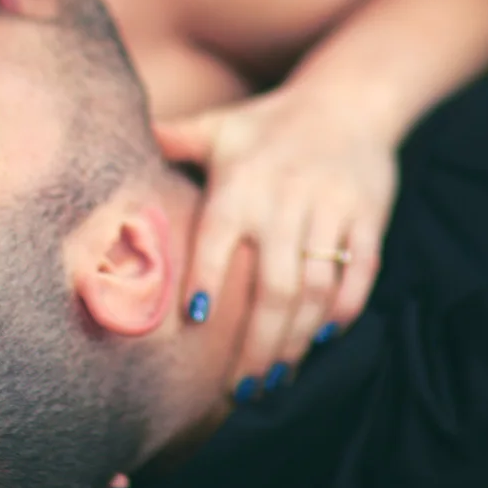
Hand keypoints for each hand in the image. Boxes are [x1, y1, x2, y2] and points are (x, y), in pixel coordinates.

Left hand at [155, 86, 394, 395]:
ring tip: (277, 376)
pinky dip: (345, 308)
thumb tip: (120, 146)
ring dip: (296, 338)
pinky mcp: (367, 217)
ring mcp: (330, 209)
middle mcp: (286, 199)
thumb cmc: (271, 121)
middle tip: (240, 389)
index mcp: (242, 182)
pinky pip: (360, 272)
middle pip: (273, 285)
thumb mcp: (220, 126)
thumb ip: (174, 141)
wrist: (350, 98)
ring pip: (316, 288)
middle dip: (257, 343)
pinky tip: (324, 337)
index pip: (218, 240)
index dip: (206, 280)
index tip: (195, 323)